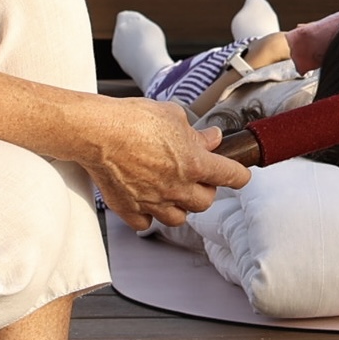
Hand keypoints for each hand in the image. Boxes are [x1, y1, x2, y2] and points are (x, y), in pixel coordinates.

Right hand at [83, 96, 250, 230]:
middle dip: (205, 190)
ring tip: (172, 193)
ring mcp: (154, 202)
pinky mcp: (130, 209)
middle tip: (197, 178)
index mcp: (194, 164)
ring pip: (178, 218)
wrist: (98, 132)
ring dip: (180, 207)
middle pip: (205, 202)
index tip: (240, 175)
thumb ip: (195, 132)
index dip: (239, 175)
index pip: (231, 176)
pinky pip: (146, 223)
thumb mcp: (173, 116)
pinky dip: (148, 216)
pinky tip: (146, 203)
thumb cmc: (132, 120)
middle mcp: (177, 188)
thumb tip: (210, 138)